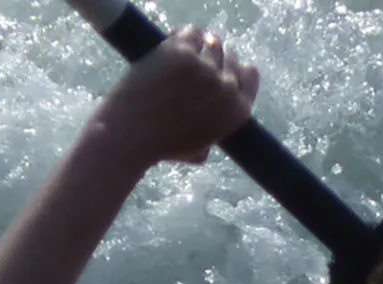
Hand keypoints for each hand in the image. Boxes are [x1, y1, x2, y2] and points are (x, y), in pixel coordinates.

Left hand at [91, 25, 259, 167]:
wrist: (131, 134)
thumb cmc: (160, 146)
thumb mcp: (197, 151)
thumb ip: (211, 138)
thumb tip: (209, 141)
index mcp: (237, 111)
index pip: (250, 76)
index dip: (236, 68)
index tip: (222, 65)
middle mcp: (227, 87)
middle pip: (230, 55)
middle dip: (216, 54)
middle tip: (198, 56)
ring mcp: (206, 68)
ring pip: (210, 41)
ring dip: (199, 43)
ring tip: (183, 49)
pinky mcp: (183, 52)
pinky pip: (190, 33)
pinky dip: (182, 35)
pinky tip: (172, 41)